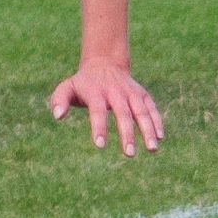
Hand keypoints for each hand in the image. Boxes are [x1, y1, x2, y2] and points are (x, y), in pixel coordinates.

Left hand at [49, 62, 163, 157]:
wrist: (104, 64)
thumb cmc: (83, 84)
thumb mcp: (67, 88)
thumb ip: (59, 100)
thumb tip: (58, 116)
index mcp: (96, 92)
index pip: (97, 111)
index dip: (99, 128)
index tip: (100, 146)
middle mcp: (116, 92)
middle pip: (123, 113)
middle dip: (127, 134)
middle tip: (129, 154)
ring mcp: (131, 93)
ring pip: (142, 111)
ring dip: (148, 130)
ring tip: (152, 149)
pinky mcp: (143, 95)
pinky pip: (152, 108)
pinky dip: (157, 121)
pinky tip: (160, 138)